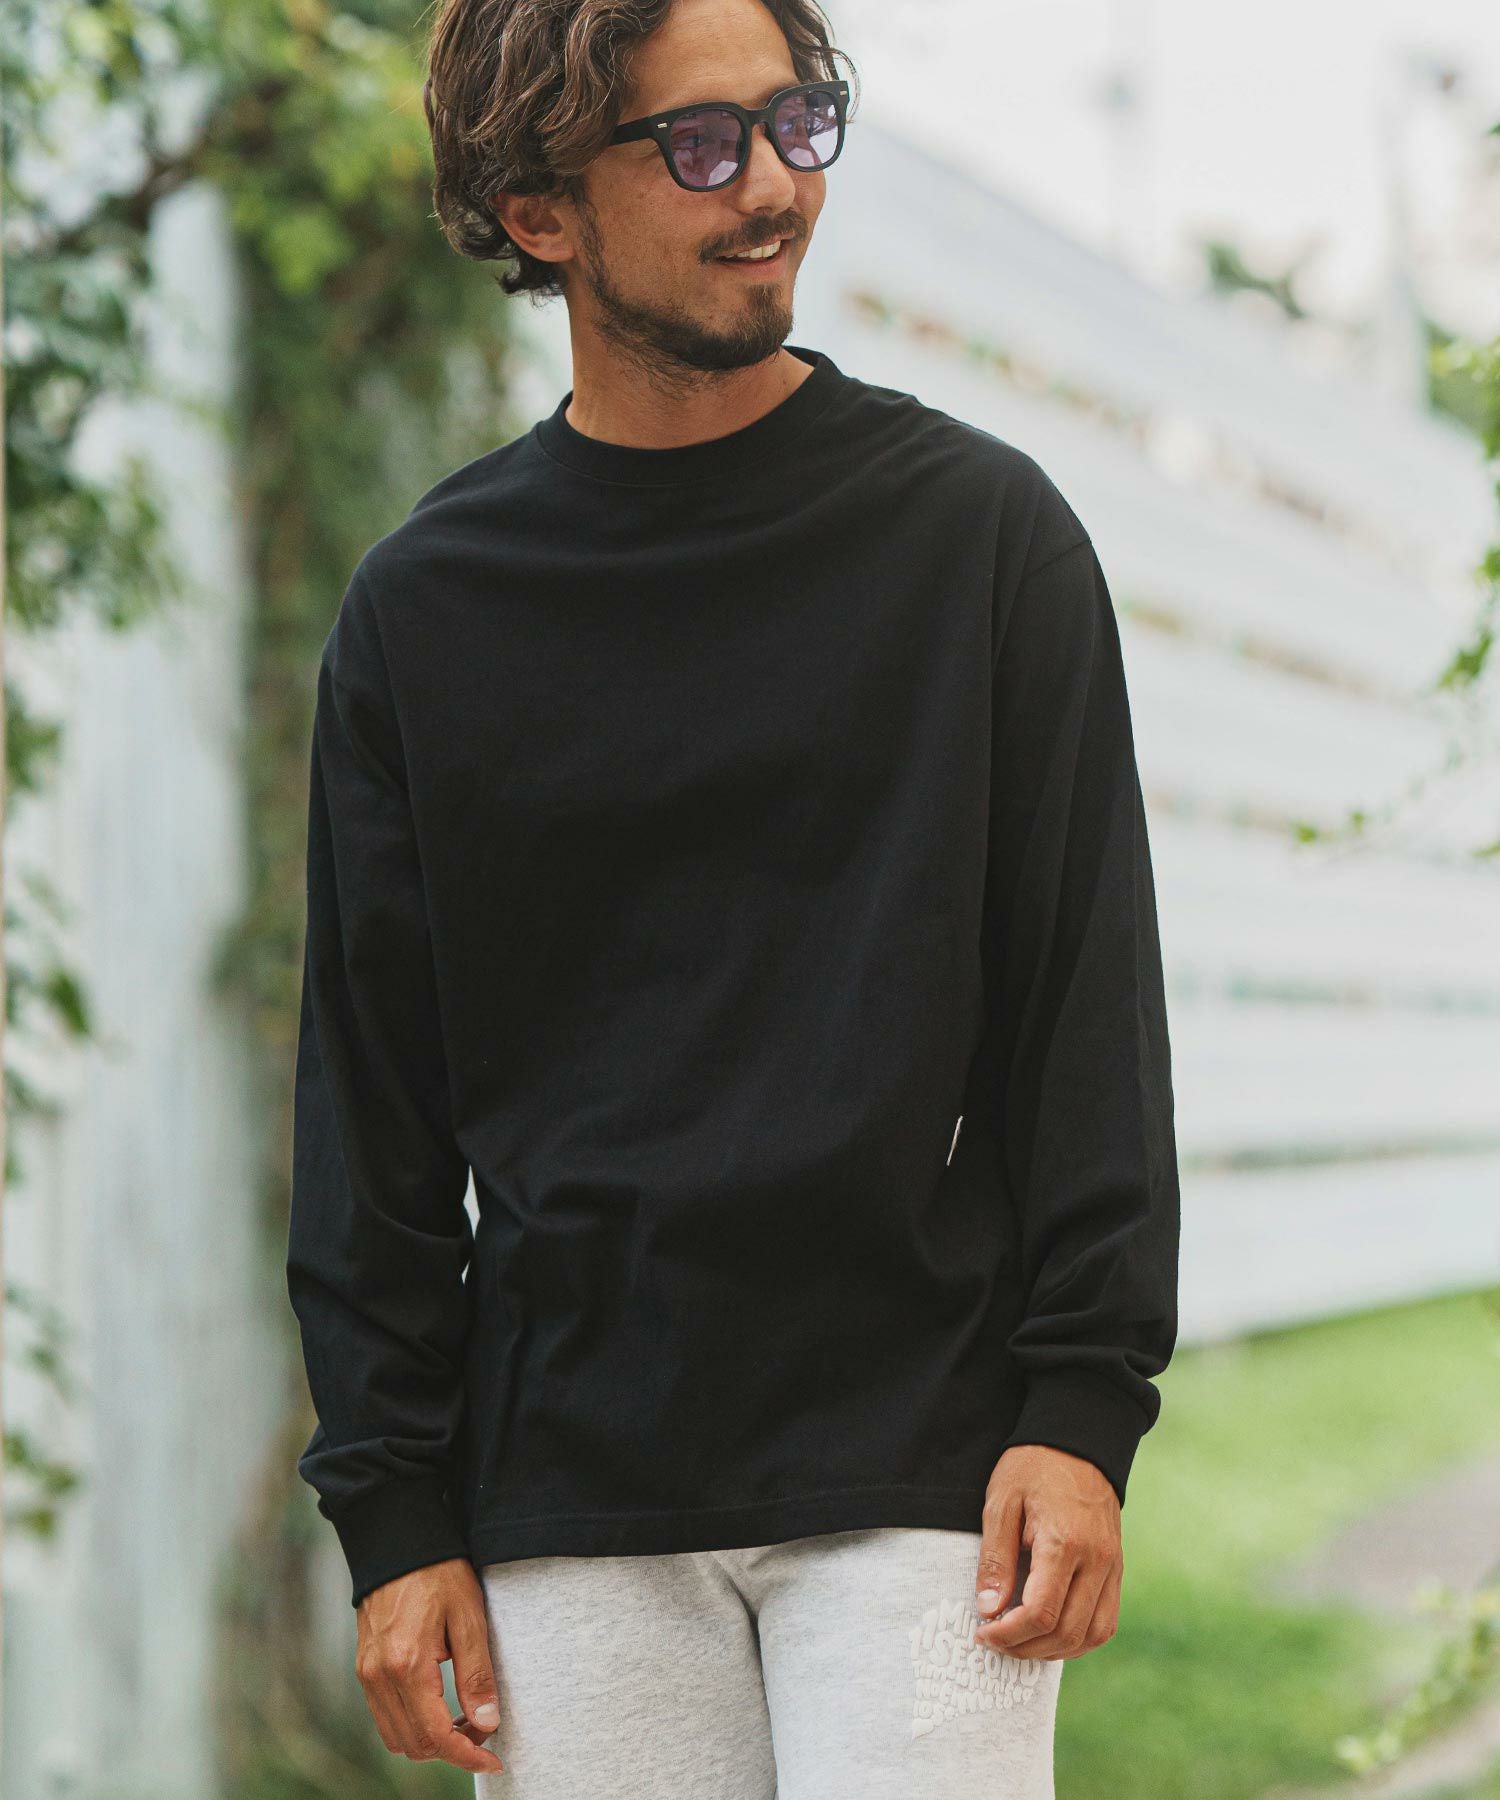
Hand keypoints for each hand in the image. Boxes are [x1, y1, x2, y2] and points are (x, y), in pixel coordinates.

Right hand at [354, 1557, 505, 1774]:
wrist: (399, 1541)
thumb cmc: (439, 1573)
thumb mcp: (468, 1618)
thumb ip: (476, 1675)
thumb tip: (487, 1724)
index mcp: (407, 1665)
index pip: (437, 1735)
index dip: (468, 1756)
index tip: (494, 1759)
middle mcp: (379, 1676)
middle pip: (414, 1744)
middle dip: (452, 1749)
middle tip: (484, 1730)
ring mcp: (367, 1673)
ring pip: (396, 1737)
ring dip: (430, 1740)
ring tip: (464, 1720)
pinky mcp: (364, 1667)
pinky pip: (385, 1716)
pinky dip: (412, 1724)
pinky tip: (439, 1705)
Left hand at [972, 1443, 1122, 1660]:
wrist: (1077, 1440)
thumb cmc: (1033, 1467)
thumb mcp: (1001, 1502)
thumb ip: (995, 1559)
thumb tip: (989, 1610)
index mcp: (1065, 1543)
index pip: (1041, 1613)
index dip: (1009, 1634)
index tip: (983, 1632)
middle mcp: (1097, 1561)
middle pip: (1068, 1632)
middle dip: (1026, 1648)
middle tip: (995, 1641)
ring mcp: (1112, 1566)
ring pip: (1093, 1635)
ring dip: (1055, 1651)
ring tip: (1021, 1643)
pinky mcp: (1117, 1568)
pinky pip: (1105, 1621)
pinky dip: (1080, 1638)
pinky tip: (1051, 1633)